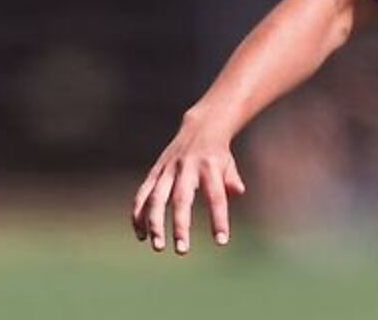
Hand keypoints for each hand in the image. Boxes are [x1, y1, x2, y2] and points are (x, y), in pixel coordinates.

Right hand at [131, 112, 246, 254]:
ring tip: (157, 246)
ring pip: (156, 198)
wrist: (201, 127)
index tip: (221, 241)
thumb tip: (238, 192)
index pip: (216, 196)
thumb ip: (232, 179)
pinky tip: (141, 235)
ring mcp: (168, 169)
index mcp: (210, 167)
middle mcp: (187, 168)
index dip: (218, 219)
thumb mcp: (229, 164)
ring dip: (154, 223)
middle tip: (182, 250)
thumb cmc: (218, 154)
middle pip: (181, 199)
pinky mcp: (155, 171)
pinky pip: (142, 194)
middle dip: (180, 226)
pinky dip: (139, 215)